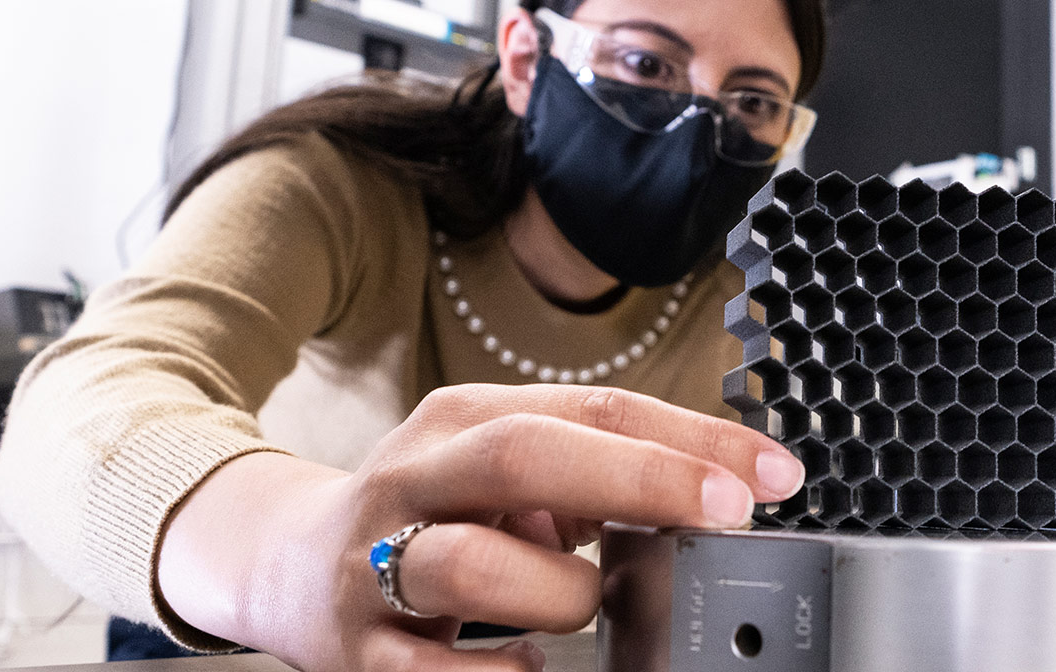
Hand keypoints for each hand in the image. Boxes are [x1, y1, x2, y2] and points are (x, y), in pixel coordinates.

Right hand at [158, 383, 805, 671]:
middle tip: (726, 512)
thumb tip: (728, 491)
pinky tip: (525, 668)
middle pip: (524, 455)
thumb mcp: (503, 475)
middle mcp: (415, 479)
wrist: (285, 569)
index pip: (589, 408)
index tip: (770, 475)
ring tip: (578, 607)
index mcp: (462, 422)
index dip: (687, 438)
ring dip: (557, 595)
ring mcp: (376, 565)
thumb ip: (597, 476)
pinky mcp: (358, 654)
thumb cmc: (432, 518)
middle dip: (639, 480)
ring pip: (474, 565)